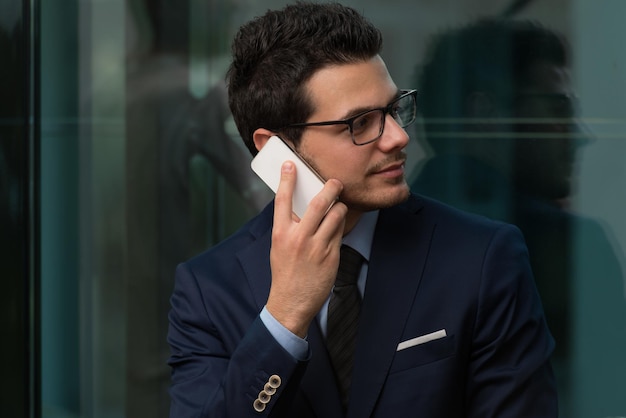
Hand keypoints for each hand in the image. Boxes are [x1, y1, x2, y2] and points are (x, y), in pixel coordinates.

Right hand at [266, 161, 347, 337]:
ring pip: (336, 215)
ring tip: (338, 207)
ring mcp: (317, 247)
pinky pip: (340, 232)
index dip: (287, 179)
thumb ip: (289, 226)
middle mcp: (299, 238)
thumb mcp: (279, 246)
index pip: (283, 200)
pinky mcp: (332, 256)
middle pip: (319, 203)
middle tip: (335, 182)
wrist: (291, 302)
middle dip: (331, 187)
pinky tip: (337, 227)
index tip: (290, 165)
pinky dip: (340, 226)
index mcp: (281, 233)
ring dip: (340, 207)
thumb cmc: (284, 272)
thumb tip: (303, 206)